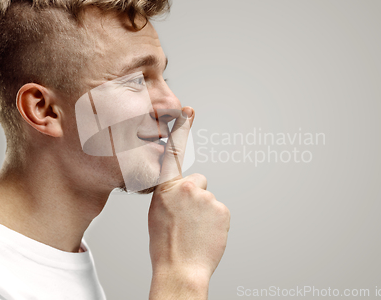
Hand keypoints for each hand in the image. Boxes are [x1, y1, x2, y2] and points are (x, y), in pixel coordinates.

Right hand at [148, 107, 229, 299]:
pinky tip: (206, 233)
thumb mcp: (157, 213)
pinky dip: (215, 220)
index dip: (181, 130)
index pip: (173, 154)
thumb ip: (167, 194)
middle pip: (198, 181)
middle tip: (187, 218)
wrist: (181, 269)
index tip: (189, 111)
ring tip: (195, 230)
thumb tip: (178, 191)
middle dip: (195, 195)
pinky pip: (219, 210)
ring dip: (205, 211)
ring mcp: (207, 198)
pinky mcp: (222, 209)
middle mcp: (188, 187)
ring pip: (209, 199)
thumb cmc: (165, 244)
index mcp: (166, 187)